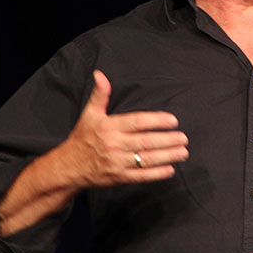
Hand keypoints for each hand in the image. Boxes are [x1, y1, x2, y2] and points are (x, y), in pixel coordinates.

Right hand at [61, 70, 189, 187]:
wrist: (69, 166)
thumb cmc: (83, 138)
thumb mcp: (90, 114)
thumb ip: (100, 94)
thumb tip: (100, 75)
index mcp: (109, 127)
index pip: (137, 122)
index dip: (156, 121)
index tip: (173, 121)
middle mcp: (114, 144)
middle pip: (146, 142)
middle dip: (167, 140)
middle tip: (183, 138)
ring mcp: (117, 162)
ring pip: (146, 159)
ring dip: (167, 156)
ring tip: (183, 152)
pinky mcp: (119, 178)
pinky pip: (140, 176)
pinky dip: (156, 174)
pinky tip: (170, 169)